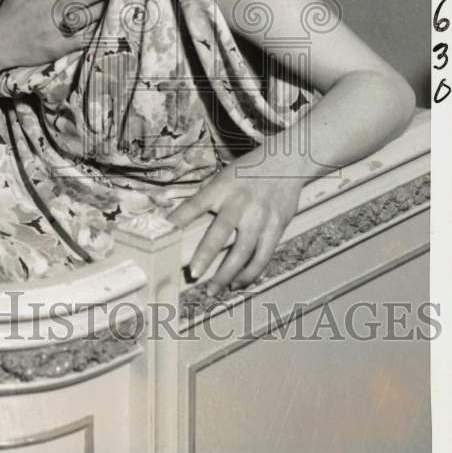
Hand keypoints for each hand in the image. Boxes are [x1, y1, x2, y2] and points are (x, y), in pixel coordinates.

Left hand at [168, 166, 302, 293]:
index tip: (165, 234)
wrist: (286, 163)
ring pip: (243, 252)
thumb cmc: (248, 172)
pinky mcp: (276, 228)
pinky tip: (237, 283)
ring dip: (227, 274)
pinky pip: (263, 256)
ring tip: (213, 290)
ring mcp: (260, 217)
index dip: (179, 219)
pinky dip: (250, 273)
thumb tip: (178, 222)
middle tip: (193, 273)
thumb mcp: (223, 178)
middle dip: (206, 254)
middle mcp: (240, 203)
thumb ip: (206, 200)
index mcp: (222, 188)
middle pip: (221, 232)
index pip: (195, 205)